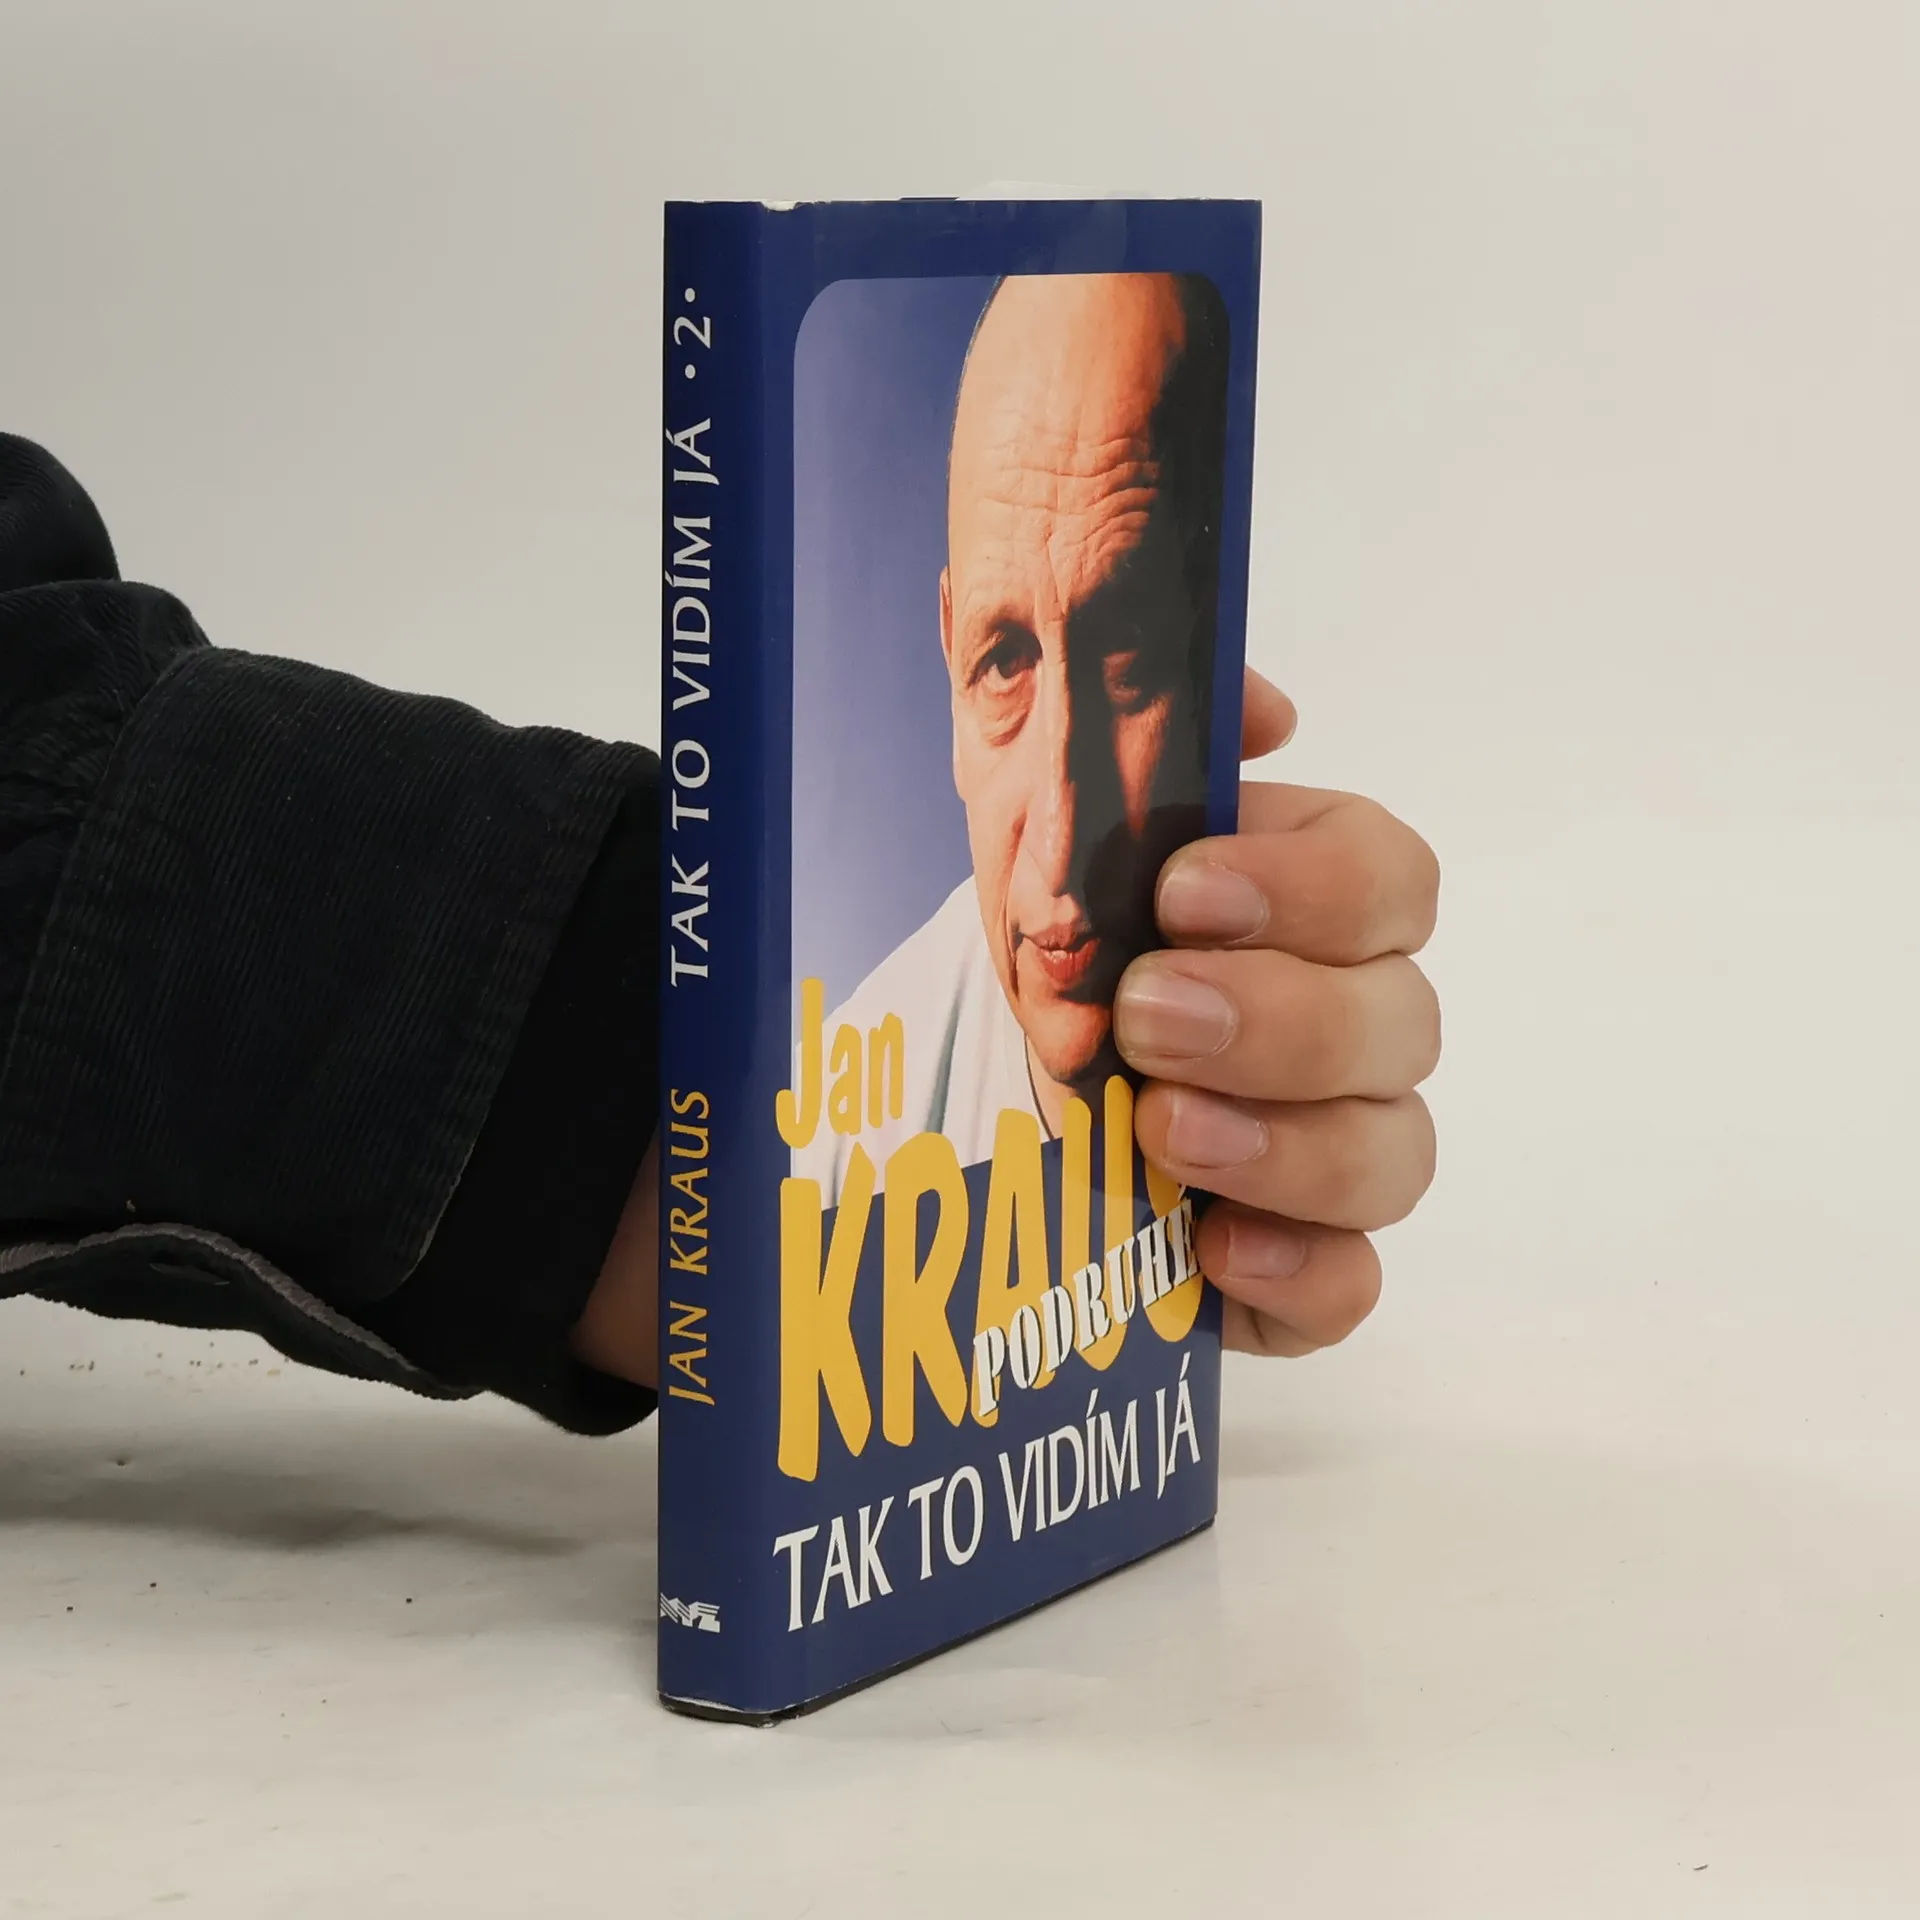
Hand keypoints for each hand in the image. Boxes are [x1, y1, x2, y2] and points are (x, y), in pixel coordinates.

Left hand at [1115, 671, 1440, 1356]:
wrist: (991, 1053)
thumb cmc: (1051, 928)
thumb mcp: (1061, 808)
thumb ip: (1148, 734)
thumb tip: (1264, 710)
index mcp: (1319, 901)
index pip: (1392, 880)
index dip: (1312, 889)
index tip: (1186, 893)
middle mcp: (1357, 1021)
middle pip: (1402, 1024)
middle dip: (1278, 1021)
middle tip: (1151, 1015)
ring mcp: (1336, 1144)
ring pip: (1394, 1155)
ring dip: (1286, 1144)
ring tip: (1165, 1130)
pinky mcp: (1296, 1256)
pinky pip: (1352, 1285)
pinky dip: (1301, 1275)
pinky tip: (1215, 1248)